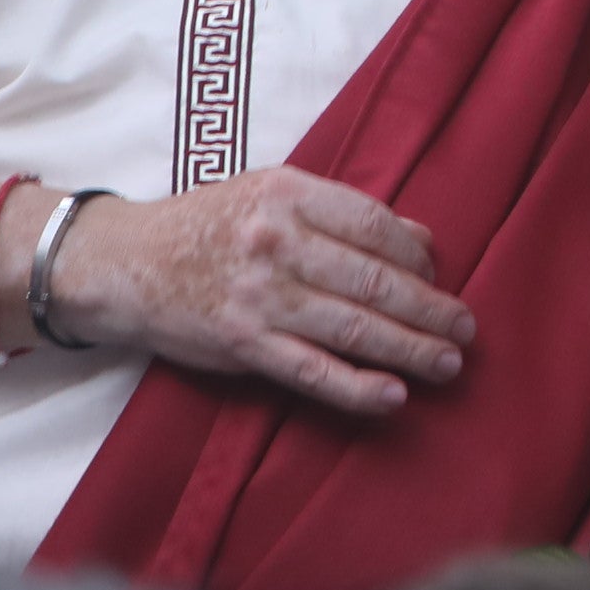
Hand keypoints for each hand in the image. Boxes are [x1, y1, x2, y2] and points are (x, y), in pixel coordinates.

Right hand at [47, 167, 475, 418]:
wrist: (123, 264)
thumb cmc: (207, 225)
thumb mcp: (270, 194)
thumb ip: (342, 212)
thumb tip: (421, 237)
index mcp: (290, 195)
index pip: (376, 226)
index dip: (419, 256)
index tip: (440, 275)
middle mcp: (278, 244)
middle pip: (375, 281)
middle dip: (430, 309)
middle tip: (466, 329)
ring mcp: (260, 298)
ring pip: (353, 328)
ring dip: (410, 349)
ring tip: (448, 363)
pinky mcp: (243, 345)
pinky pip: (312, 371)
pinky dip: (357, 387)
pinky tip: (393, 396)